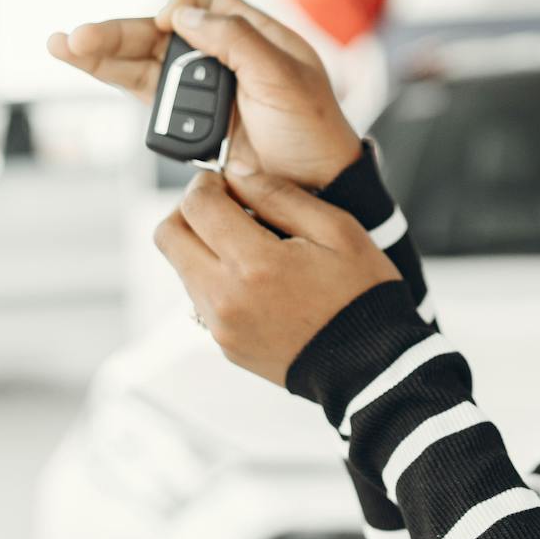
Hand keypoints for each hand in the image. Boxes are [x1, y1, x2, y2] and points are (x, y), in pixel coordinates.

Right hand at [46, 0, 363, 190]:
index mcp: (254, 35)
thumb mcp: (283, 77)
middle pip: (161, 31)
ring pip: (144, 61)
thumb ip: (236, 39)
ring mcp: (203, 89)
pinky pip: (144, 93)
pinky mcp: (187, 120)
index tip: (171, 27)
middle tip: (77, 37)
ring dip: (103, 52)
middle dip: (118, 31)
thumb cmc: (311, 132)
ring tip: (63, 46)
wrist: (314, 189)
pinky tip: (81, 64)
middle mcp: (224, 56)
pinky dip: (111, 76)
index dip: (183, 6)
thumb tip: (181, 13)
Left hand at [155, 167, 401, 386]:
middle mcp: (226, 298)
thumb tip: (237, 175)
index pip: (196, 206)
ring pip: (181, 268)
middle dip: (189, 211)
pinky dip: (217, 277)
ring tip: (249, 243)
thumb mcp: (336, 229)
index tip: (224, 181)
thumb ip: (280, 195)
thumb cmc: (362, 296)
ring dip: (203, 245)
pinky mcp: (224, 344)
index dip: (205, 183)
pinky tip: (257, 277)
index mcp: (254, 264)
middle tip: (222, 206)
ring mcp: (221, 326)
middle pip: (168, 237)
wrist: (371, 364)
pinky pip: (201, 298)